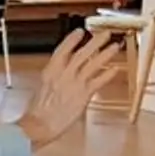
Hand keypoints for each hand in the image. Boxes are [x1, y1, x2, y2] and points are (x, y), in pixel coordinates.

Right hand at [16, 30, 123, 147]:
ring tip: (114, 46)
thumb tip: (65, 68)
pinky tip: (116, 69)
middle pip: (82, 54)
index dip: (72, 40)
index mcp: (50, 71)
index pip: (63, 50)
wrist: (40, 123)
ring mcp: (75, 83)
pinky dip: (108, 74)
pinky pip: (99, 81)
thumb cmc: (38, 109)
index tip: (81, 32)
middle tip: (105, 34)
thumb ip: (56, 76)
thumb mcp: (43, 86)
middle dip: (95, 42)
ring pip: (93, 64)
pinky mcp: (84, 94)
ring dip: (105, 54)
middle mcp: (64, 74)